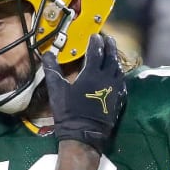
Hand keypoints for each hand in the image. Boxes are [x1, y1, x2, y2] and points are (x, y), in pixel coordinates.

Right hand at [42, 34, 126, 153]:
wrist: (84, 134)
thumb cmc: (69, 112)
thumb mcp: (57, 90)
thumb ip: (52, 70)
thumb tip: (47, 54)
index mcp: (91, 74)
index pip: (96, 51)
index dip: (95, 42)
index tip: (94, 35)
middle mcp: (106, 78)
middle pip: (111, 57)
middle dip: (109, 45)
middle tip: (107, 38)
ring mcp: (115, 89)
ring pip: (118, 68)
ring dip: (115, 58)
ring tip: (112, 52)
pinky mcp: (118, 99)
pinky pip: (122, 81)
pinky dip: (119, 73)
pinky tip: (117, 73)